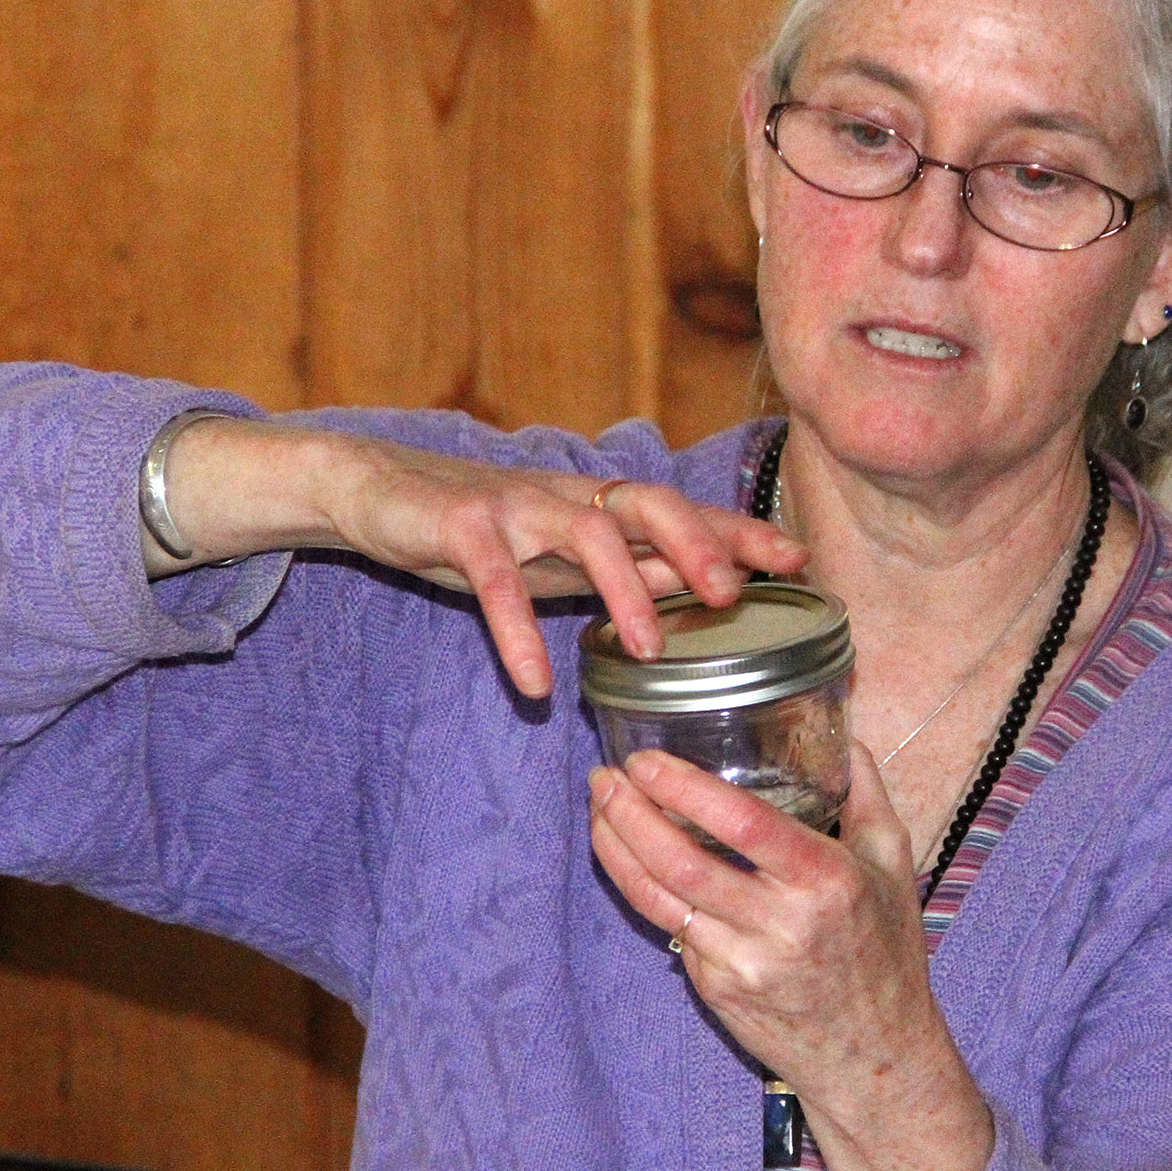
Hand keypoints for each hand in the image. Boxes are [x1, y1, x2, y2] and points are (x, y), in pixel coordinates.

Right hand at [155, 421, 806, 696]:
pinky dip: (516, 632)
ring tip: (650, 649)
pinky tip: (533, 683)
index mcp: (597, 505)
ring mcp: (515, 508)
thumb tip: (701, 599)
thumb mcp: (560, 549)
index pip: (684, 510)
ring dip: (624, 589)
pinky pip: (496, 582)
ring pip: (586, 534)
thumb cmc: (481, 528)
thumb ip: (624, 567)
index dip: (740, 532)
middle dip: (699, 543)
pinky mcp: (460, 528)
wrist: (373, 487)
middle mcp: (568, 498)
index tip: (798, 563)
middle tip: (735, 596)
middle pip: (650, 503)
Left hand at [586, 742, 995, 1170]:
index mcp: (826, 881)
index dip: (684, 788)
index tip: (647, 759)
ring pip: (659, 900)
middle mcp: (781, 925)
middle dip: (630, 814)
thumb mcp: (894, 865)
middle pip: (681, 864)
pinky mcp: (717, 991)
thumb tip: (841, 732)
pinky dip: (642, 888)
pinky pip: (672, 930)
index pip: (741, 824)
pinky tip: (627, 855)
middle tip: (604, 776)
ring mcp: (742, 964)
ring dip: (617, 849)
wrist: (876, 1058)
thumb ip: (867, 793)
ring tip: (600, 807)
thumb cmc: (887, 954)